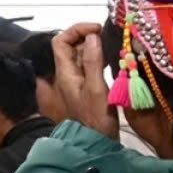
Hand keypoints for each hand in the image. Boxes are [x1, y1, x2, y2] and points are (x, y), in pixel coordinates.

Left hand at [52, 23, 118, 138]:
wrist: (95, 144)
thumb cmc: (96, 119)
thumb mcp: (96, 88)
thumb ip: (93, 62)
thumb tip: (92, 36)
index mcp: (65, 73)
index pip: (60, 41)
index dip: (76, 29)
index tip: (97, 29)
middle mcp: (66, 75)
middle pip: (70, 47)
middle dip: (87, 36)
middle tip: (108, 36)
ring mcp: (75, 82)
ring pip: (80, 56)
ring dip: (93, 47)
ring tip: (112, 45)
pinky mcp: (85, 89)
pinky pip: (88, 67)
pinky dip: (97, 59)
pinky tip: (111, 60)